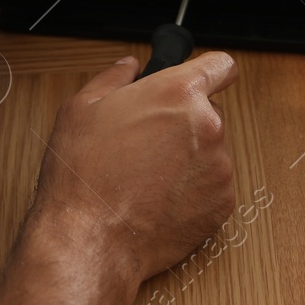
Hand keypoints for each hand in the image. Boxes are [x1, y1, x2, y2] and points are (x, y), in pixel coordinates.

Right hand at [30, 51, 238, 285]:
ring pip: (210, 152)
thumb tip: (129, 67)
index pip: (221, 66)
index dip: (209, 72)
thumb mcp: (82, 107)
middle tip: (149, 139)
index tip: (200, 80)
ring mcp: (219, 169)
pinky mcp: (222, 204)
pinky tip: (158, 198)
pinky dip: (192, 190)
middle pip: (210, 113)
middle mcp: (208, 127)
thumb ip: (114, 78)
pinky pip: (211, 186)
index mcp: (179, 94)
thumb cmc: (83, 174)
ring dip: (188, 158)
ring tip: (146, 175)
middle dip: (185, 122)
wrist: (90, 238)